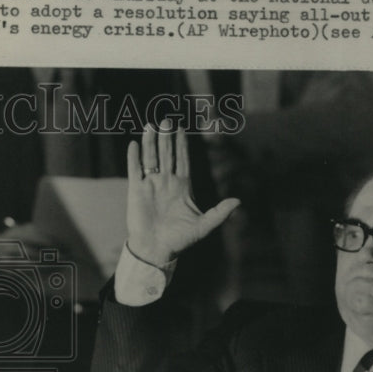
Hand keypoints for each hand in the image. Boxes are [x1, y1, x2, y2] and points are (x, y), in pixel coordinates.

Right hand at [125, 122, 239, 266]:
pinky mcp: (136, 191)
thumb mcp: (204, 226)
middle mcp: (166, 182)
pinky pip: (135, 170)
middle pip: (167, 155)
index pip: (182, 160)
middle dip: (167, 138)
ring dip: (150, 142)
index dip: (182, 144)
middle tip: (167, 121)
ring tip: (151, 126)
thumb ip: (220, 212)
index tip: (182, 129)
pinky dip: (134, 157)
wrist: (156, 250)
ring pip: (151, 158)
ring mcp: (151, 185)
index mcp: (182, 187)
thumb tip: (238, 201)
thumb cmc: (180, 240)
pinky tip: (134, 144)